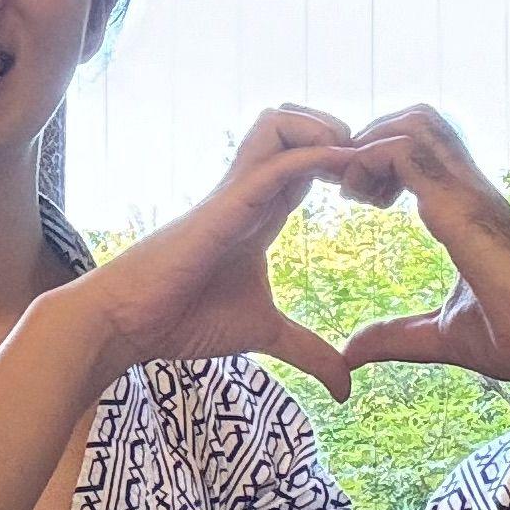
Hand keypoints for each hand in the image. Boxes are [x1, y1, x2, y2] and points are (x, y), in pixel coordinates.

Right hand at [76, 108, 364, 400]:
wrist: (127, 325)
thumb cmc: (183, 320)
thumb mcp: (264, 334)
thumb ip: (307, 351)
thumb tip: (346, 388)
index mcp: (263, 211)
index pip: (311, 159)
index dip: (351, 164)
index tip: (382, 195)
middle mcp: (250, 191)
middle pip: (295, 122)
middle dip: (342, 133)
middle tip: (372, 175)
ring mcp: (235, 192)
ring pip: (278, 121)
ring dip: (323, 130)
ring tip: (354, 166)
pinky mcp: (224, 204)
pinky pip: (273, 161)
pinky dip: (313, 155)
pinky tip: (344, 169)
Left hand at [334, 108, 509, 404]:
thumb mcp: (441, 335)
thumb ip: (396, 336)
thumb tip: (352, 352)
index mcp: (467, 208)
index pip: (423, 147)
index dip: (380, 158)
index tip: (356, 199)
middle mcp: (470, 189)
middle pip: (417, 118)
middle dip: (370, 137)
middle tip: (348, 187)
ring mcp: (469, 193)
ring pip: (413, 123)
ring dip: (369, 145)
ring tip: (354, 194)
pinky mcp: (463, 208)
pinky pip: (405, 154)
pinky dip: (369, 162)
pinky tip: (362, 202)